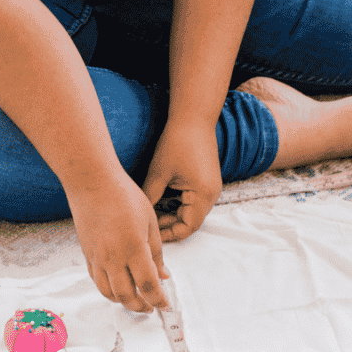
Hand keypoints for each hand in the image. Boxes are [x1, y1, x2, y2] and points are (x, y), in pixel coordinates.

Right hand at [66, 173, 170, 312]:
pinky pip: (96, 280)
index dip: (159, 300)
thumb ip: (156, 251)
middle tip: (151, 307)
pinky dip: (108, 289)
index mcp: (134, 248)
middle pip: (127, 296)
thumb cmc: (123, 195)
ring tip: (134, 300)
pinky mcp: (87, 253)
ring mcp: (97, 257)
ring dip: (123, 302)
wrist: (92, 182)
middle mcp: (113, 257)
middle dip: (141, 307)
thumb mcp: (149, 221)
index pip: (148, 286)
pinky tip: (117, 285)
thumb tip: (163, 275)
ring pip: (108, 293)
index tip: (165, 305)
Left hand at [142, 119, 222, 241]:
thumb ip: (150, 197)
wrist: (193, 117)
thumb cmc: (177, 142)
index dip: (169, 234)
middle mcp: (212, 194)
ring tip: (153, 213)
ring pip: (191, 210)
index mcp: (203, 195)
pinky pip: (193, 199)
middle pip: (191, 221)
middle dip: (170, 225)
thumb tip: (139, 215)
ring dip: (174, 214)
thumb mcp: (159, 173)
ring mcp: (211, 187)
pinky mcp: (207, 179)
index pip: (187, 228)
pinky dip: (179, 203)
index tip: (151, 234)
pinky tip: (162, 199)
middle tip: (149, 226)